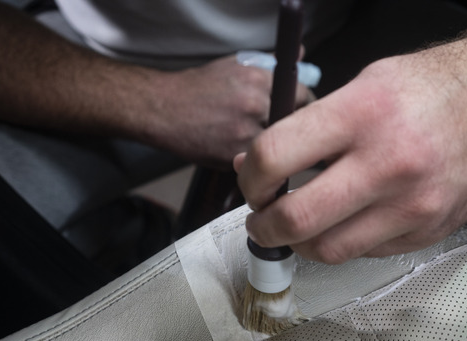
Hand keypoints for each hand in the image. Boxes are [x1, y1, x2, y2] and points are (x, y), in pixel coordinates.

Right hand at [145, 54, 313, 169]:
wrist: (163, 109)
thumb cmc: (199, 87)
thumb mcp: (236, 65)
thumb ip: (271, 62)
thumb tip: (300, 53)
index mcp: (259, 79)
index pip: (303, 96)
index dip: (302, 105)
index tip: (299, 110)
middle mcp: (256, 105)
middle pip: (295, 124)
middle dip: (292, 127)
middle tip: (283, 128)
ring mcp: (246, 134)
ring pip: (277, 146)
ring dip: (274, 146)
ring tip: (254, 138)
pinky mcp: (234, 158)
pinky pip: (258, 161)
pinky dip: (254, 158)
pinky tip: (238, 147)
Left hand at [235, 40, 466, 263]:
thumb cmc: (431, 87)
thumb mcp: (364, 83)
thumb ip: (308, 127)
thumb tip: (256, 165)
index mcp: (363, 113)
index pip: (276, 158)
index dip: (250, 178)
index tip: (252, 182)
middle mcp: (388, 164)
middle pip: (296, 220)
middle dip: (263, 226)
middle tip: (261, 220)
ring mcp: (412, 206)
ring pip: (328, 250)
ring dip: (300, 243)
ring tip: (299, 224)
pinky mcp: (429, 231)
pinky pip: (366, 253)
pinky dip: (345, 241)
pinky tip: (347, 220)